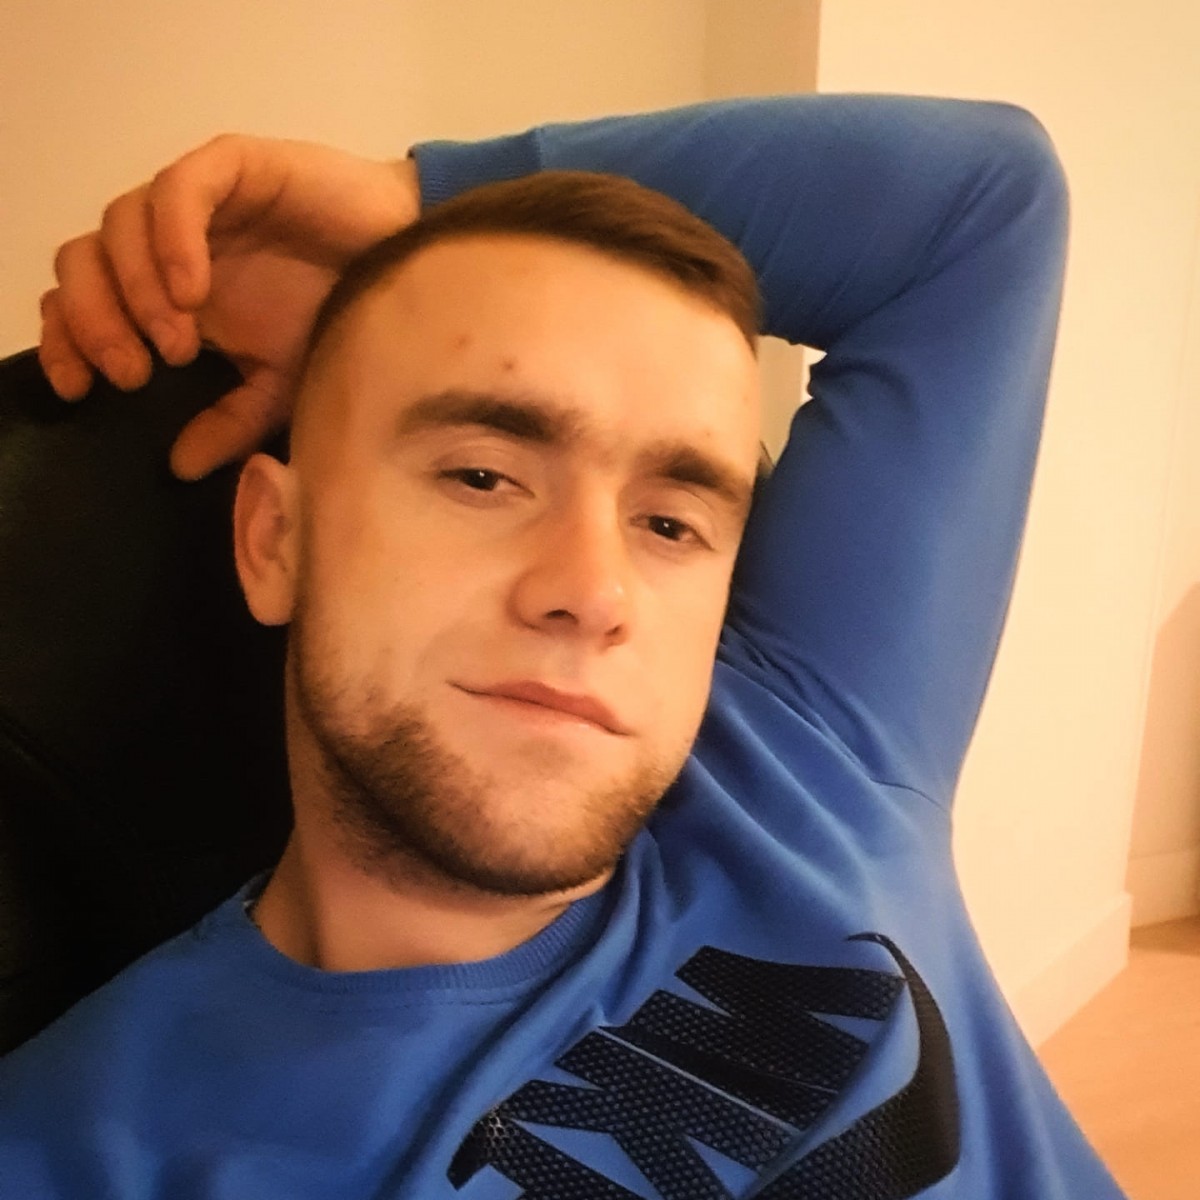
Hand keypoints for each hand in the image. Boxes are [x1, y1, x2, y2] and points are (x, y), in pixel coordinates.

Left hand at [40, 135, 420, 478]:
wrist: (414, 266)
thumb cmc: (348, 318)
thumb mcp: (283, 386)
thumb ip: (231, 421)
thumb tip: (180, 465)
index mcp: (172, 291)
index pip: (86, 301)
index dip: (68, 340)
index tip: (82, 389)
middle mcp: (174, 244)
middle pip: (84, 261)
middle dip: (95, 322)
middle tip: (135, 373)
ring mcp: (202, 203)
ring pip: (119, 223)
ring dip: (135, 290)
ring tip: (178, 344)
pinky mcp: (234, 167)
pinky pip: (177, 191)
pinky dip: (172, 241)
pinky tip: (194, 292)